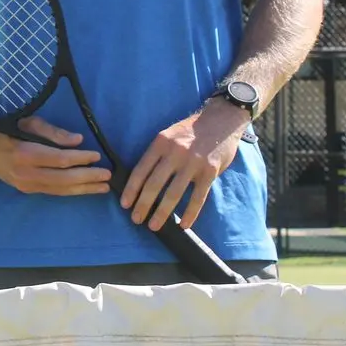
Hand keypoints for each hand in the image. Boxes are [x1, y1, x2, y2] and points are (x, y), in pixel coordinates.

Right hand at [0, 116, 111, 195]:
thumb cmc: (3, 126)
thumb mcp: (27, 122)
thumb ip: (52, 133)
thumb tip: (78, 141)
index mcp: (25, 154)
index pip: (60, 160)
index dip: (81, 159)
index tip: (97, 155)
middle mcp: (25, 174)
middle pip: (63, 179)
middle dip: (87, 178)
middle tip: (107, 176)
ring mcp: (24, 185)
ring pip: (59, 190)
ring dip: (83, 189)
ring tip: (102, 188)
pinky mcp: (25, 189)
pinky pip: (52, 191)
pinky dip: (70, 191)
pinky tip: (83, 189)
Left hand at [120, 99, 249, 230]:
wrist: (221, 120)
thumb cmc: (190, 131)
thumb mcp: (168, 135)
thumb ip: (157, 154)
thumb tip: (141, 180)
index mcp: (160, 143)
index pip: (141, 170)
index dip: (131, 189)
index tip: (125, 204)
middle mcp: (175, 152)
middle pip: (154, 184)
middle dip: (143, 205)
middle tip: (136, 219)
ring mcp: (193, 162)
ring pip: (173, 194)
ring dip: (162, 213)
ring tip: (154, 225)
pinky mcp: (210, 171)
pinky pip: (198, 197)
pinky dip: (190, 213)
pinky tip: (184, 225)